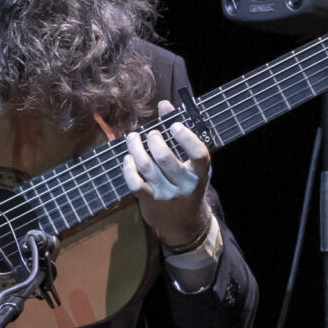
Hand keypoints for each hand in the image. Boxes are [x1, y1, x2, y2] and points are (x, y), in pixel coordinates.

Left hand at [123, 99, 211, 246]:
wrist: (184, 223)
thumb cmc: (187, 184)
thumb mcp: (191, 163)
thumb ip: (180, 132)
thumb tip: (164, 104)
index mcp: (200, 173)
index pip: (199, 154)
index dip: (187, 139)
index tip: (174, 126)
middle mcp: (185, 185)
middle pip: (165, 159)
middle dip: (154, 142)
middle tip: (151, 134)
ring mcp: (166, 194)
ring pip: (147, 168)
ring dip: (136, 150)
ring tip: (133, 138)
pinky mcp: (149, 202)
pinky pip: (135, 183)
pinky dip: (128, 169)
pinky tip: (127, 159)